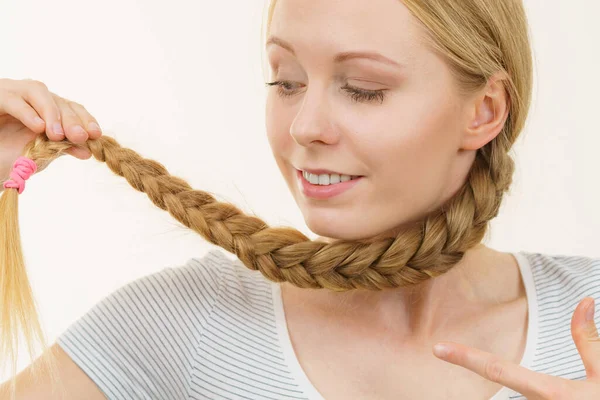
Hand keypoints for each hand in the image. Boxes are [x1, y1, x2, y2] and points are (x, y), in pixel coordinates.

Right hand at [0, 78, 102, 180]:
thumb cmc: (7, 153)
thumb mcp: (38, 154)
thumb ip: (61, 149)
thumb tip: (88, 151)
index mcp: (47, 109)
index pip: (72, 108)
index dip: (85, 119)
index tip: (96, 135)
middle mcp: (32, 97)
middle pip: (59, 99)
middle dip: (73, 119)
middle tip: (82, 136)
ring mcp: (12, 92)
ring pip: (38, 92)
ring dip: (52, 113)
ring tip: (58, 135)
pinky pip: (13, 99)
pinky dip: (27, 113)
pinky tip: (39, 128)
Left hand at [432, 297, 599, 398]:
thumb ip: (588, 339)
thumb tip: (585, 301)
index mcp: (550, 393)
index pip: (497, 369)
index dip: (465, 357)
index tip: (437, 348)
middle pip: (506, 386)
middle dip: (494, 371)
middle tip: (470, 359)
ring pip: (520, 397)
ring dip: (527, 392)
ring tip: (529, 377)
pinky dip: (531, 395)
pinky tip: (556, 393)